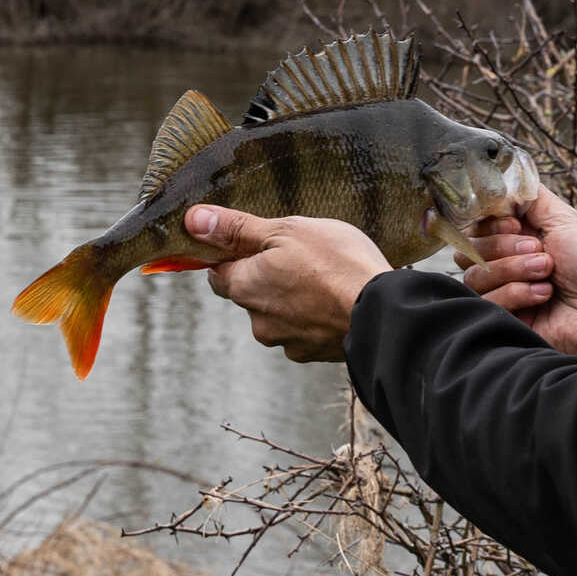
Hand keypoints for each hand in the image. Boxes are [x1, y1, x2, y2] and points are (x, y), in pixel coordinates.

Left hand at [184, 205, 389, 362]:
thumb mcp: (286, 231)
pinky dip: (315, 316)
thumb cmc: (335, 264)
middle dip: (268, 276)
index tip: (255, 244)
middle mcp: (257, 321)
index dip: (233, 255)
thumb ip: (237, 228)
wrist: (383, 313)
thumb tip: (193, 221)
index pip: (218, 272)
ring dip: (294, 298)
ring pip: (279, 313)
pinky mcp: (313, 354)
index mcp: (244, 287)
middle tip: (301, 256)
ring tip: (327, 279)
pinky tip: (337, 300)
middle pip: (251, 293)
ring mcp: (286, 341)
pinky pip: (306, 330)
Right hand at [461, 187, 576, 355]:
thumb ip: (532, 199)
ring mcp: (512, 293)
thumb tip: (507, 178)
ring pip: (476, 277)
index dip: (490, 225)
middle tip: (541, 252)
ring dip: (512, 271)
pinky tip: (544, 295)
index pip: (480, 228)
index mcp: (525, 238)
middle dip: (504, 248)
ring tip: (547, 274)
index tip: (514, 225)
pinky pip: (488, 304)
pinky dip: (515, 295)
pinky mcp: (513, 321)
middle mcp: (514, 265)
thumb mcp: (567, 219)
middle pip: (471, 252)